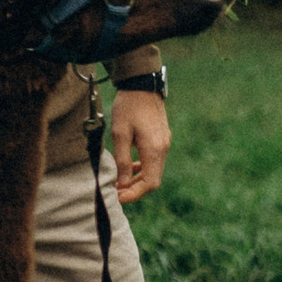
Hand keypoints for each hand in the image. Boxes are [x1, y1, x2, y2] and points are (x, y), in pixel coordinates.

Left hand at [110, 89, 170, 203]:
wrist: (142, 84)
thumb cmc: (128, 107)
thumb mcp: (120, 134)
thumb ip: (122, 160)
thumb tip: (122, 183)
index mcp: (154, 149)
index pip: (150, 183)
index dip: (134, 194)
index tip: (119, 197)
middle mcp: (163, 149)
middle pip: (153, 180)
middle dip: (135, 189)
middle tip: (116, 192)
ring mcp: (164, 144)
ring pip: (154, 172)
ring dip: (138, 180)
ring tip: (120, 183)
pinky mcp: (161, 139)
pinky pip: (154, 161)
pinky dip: (142, 169)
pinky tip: (129, 167)